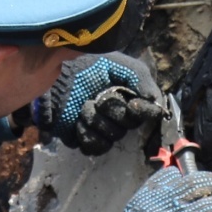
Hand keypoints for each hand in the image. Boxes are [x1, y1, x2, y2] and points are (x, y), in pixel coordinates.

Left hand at [31, 55, 162, 155]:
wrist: (55, 74)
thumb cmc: (88, 64)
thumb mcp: (118, 64)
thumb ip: (141, 78)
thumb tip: (156, 101)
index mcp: (130, 97)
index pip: (149, 112)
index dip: (144, 111)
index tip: (133, 105)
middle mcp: (118, 115)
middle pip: (128, 126)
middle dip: (113, 112)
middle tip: (99, 98)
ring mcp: (100, 127)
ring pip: (111, 138)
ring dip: (96, 121)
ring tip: (84, 105)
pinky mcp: (82, 137)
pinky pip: (93, 147)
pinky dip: (85, 133)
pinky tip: (77, 120)